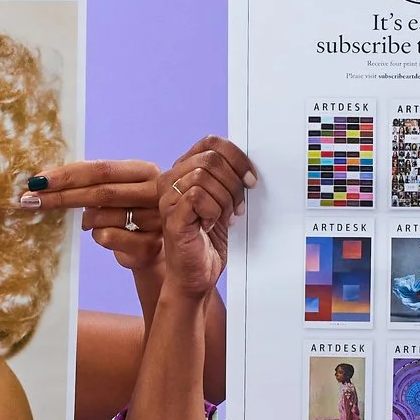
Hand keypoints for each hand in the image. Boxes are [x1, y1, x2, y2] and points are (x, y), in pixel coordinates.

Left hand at [22, 156, 165, 279]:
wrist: (150, 248)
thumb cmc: (125, 213)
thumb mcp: (112, 191)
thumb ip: (89, 182)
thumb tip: (42, 182)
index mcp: (143, 170)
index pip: (100, 168)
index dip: (67, 174)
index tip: (37, 181)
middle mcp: (154, 191)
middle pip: (100, 192)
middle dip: (62, 196)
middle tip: (32, 200)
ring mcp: (154, 219)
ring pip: (102, 217)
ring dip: (85, 220)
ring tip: (85, 222)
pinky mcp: (149, 245)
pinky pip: (108, 238)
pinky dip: (97, 236)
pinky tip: (102, 235)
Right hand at [154, 135, 252, 301]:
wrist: (196, 277)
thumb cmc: (208, 241)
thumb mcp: (222, 202)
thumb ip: (227, 179)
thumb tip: (247, 163)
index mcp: (182, 171)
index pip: (211, 143)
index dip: (236, 157)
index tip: (251, 179)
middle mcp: (170, 180)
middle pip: (211, 158)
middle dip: (233, 183)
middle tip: (237, 206)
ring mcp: (168, 198)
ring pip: (205, 176)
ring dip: (224, 199)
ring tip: (223, 217)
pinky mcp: (172, 216)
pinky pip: (198, 195)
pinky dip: (214, 211)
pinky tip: (210, 225)